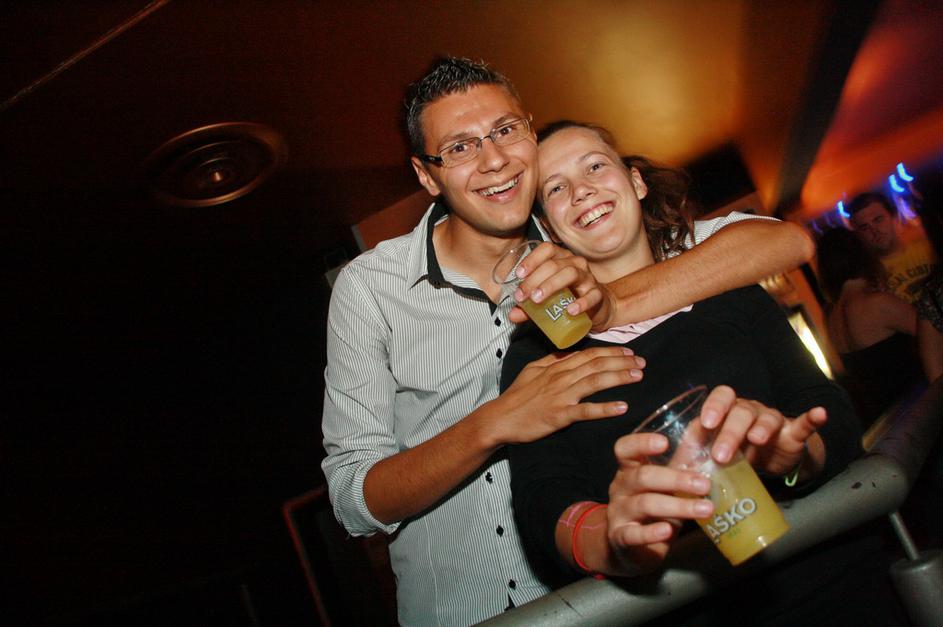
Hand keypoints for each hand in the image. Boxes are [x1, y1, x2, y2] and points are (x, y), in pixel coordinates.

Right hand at [487, 347, 644, 445]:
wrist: (500, 417)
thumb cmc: (516, 396)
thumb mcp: (532, 370)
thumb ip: (552, 360)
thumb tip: (569, 353)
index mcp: (556, 366)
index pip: (589, 355)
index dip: (611, 352)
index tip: (629, 352)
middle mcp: (561, 377)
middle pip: (597, 365)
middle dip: (622, 362)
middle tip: (642, 362)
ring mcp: (561, 395)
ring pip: (595, 382)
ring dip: (619, 377)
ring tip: (638, 377)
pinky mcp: (559, 414)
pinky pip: (585, 410)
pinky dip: (604, 408)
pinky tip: (621, 407)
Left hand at [506, 242, 616, 330]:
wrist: (597, 306)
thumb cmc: (570, 296)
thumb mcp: (547, 299)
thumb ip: (529, 306)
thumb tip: (512, 314)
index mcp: (561, 259)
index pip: (546, 249)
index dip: (532, 259)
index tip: (519, 274)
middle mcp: (575, 264)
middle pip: (554, 264)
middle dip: (534, 279)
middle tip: (523, 295)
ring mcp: (588, 278)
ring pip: (570, 273)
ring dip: (551, 285)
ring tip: (538, 299)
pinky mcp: (598, 295)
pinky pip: (592, 296)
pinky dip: (581, 303)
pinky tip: (570, 310)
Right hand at [605, 432, 713, 571]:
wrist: (629, 547)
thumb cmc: (653, 508)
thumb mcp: (666, 483)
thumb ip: (682, 458)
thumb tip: (703, 426)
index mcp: (629, 469)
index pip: (625, 449)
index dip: (641, 443)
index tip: (664, 442)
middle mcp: (620, 488)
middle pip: (642, 477)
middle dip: (675, 479)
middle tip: (705, 483)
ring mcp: (619, 513)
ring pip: (644, 504)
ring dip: (677, 506)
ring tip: (706, 509)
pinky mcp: (621, 538)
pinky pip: (634, 534)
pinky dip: (651, 533)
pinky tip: (668, 532)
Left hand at [698, 385, 826, 476]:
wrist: (769, 461)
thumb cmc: (736, 452)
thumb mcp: (715, 451)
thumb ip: (698, 452)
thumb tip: (674, 466)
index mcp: (728, 411)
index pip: (721, 398)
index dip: (714, 407)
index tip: (706, 424)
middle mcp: (750, 410)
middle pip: (741, 412)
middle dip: (730, 432)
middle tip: (721, 455)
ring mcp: (772, 420)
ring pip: (767, 419)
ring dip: (761, 429)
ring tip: (756, 440)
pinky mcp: (793, 434)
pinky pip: (804, 424)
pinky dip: (812, 418)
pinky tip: (819, 413)